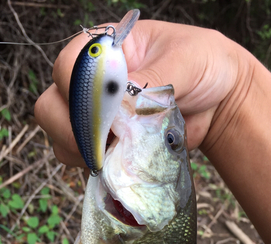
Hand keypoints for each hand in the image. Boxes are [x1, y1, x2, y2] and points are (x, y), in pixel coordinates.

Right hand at [34, 20, 254, 166]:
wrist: (219, 101)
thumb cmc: (203, 66)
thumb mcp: (186, 62)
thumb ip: (154, 80)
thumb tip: (125, 105)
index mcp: (106, 49)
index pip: (68, 66)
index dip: (79, 91)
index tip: (109, 111)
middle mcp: (91, 81)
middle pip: (51, 105)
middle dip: (73, 129)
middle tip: (106, 143)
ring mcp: (94, 114)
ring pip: (59, 135)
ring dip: (81, 151)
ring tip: (114, 155)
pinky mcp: (105, 142)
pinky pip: (78, 158)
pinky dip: (91, 166)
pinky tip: (116, 165)